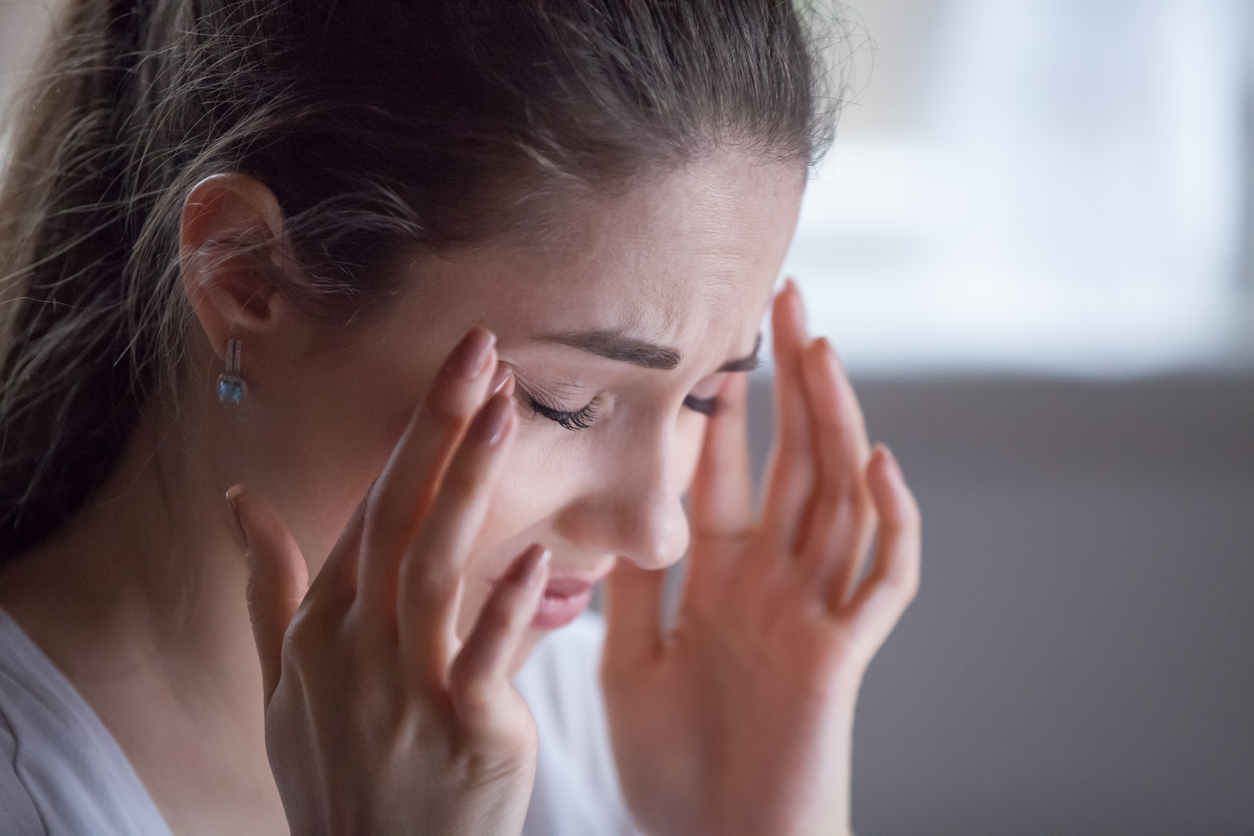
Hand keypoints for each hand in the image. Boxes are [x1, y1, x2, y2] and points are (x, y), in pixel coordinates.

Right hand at [229, 328, 547, 834]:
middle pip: (397, 515)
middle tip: (481, 348)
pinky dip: (505, 608)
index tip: (459, 370)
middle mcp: (356, 644)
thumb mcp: (283, 683)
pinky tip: (534, 555)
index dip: (416, 436)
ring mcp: (404, 687)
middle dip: (438, 426)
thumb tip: (239, 501)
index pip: (370, 506)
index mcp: (323, 624)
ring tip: (502, 409)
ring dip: (466, 483)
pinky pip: (483, 659)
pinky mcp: (461, 731)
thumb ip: (270, 587)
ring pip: (433, 566)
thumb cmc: (336, 771)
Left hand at [602, 283, 920, 835]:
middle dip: (790, 383)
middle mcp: (774, 582)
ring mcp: (813, 612)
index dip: (722, 411)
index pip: (728, 474)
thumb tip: (615, 507)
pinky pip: (883, 581)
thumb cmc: (674, 770)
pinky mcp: (842, 654)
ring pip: (838, 498)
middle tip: (785, 299)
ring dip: (836, 422)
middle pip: (792, 461)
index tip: (708, 344)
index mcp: (722, 581)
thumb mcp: (630, 659)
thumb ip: (631, 585)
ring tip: (823, 346)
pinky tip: (879, 464)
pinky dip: (892, 523)